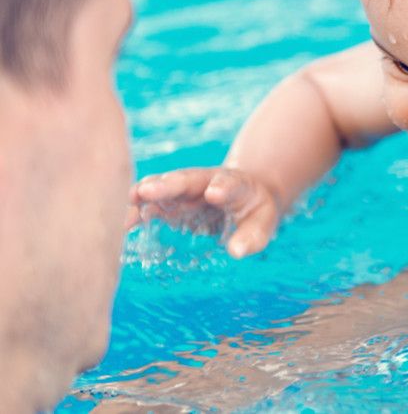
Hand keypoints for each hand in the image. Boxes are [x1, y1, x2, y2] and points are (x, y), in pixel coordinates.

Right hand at [128, 167, 281, 257]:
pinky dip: (136, 210)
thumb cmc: (255, 211)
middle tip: (148, 190)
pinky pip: (151, 202)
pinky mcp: (170, 201)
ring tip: (128, 202)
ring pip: (164, 187)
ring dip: (145, 193)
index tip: (214, 193)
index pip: (229, 183)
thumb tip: (237, 251)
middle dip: (168, 184)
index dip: (222, 187)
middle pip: (188, 179)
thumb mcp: (264, 222)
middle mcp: (206, 182)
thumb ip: (253, 236)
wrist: (245, 195)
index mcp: (235, 184)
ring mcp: (185, 190)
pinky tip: (121, 222)